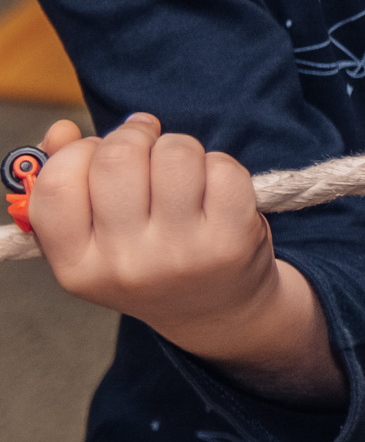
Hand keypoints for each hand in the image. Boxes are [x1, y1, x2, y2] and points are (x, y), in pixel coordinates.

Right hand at [27, 113, 295, 349]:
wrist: (215, 311)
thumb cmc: (149, 258)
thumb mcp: (95, 238)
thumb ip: (66, 181)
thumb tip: (61, 130)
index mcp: (78, 266)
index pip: (57, 184)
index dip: (79, 152)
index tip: (99, 153)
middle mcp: (125, 264)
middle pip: (118, 158)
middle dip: (135, 136)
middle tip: (146, 146)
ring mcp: (180, 254)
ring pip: (175, 153)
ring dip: (178, 146)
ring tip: (180, 168)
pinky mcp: (231, 241)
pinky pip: (222, 166)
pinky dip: (218, 164)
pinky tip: (213, 188)